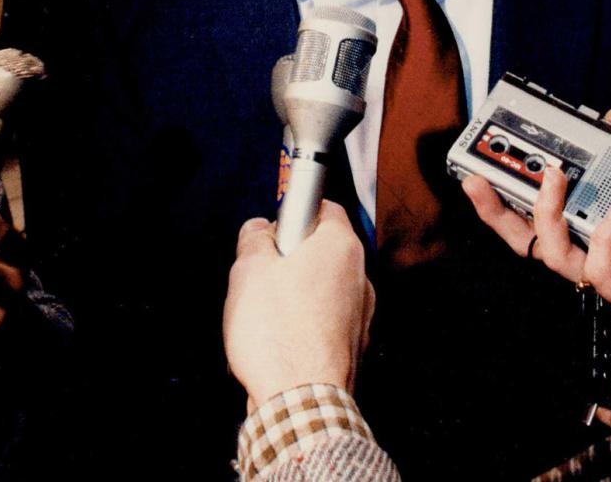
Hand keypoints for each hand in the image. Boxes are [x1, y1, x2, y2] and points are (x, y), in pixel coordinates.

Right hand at [223, 200, 374, 408]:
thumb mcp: (248, 270)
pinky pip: (327, 322)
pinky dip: (307, 326)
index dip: (295, 215)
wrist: (301, 402)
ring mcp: (362, 314)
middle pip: (323, 252)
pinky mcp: (355, 345)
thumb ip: (254, 238)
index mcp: (340, 246)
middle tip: (261, 278)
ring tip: (267, 318)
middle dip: (292, 261)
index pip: (325, 208)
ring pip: (324, 289)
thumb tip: (259, 229)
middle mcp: (360, 276)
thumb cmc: (278, 333)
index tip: (274, 232)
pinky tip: (281, 342)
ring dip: (298, 295)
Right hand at [462, 108, 610, 305]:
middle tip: (483, 177)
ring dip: (549, 215)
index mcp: (583, 230)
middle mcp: (584, 254)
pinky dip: (604, 239)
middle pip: (524, 241)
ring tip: (558, 179)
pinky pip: (603, 270)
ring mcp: (602, 273)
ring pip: (555, 257)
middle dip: (495, 210)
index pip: (525, 220)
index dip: (493, 204)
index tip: (472, 176)